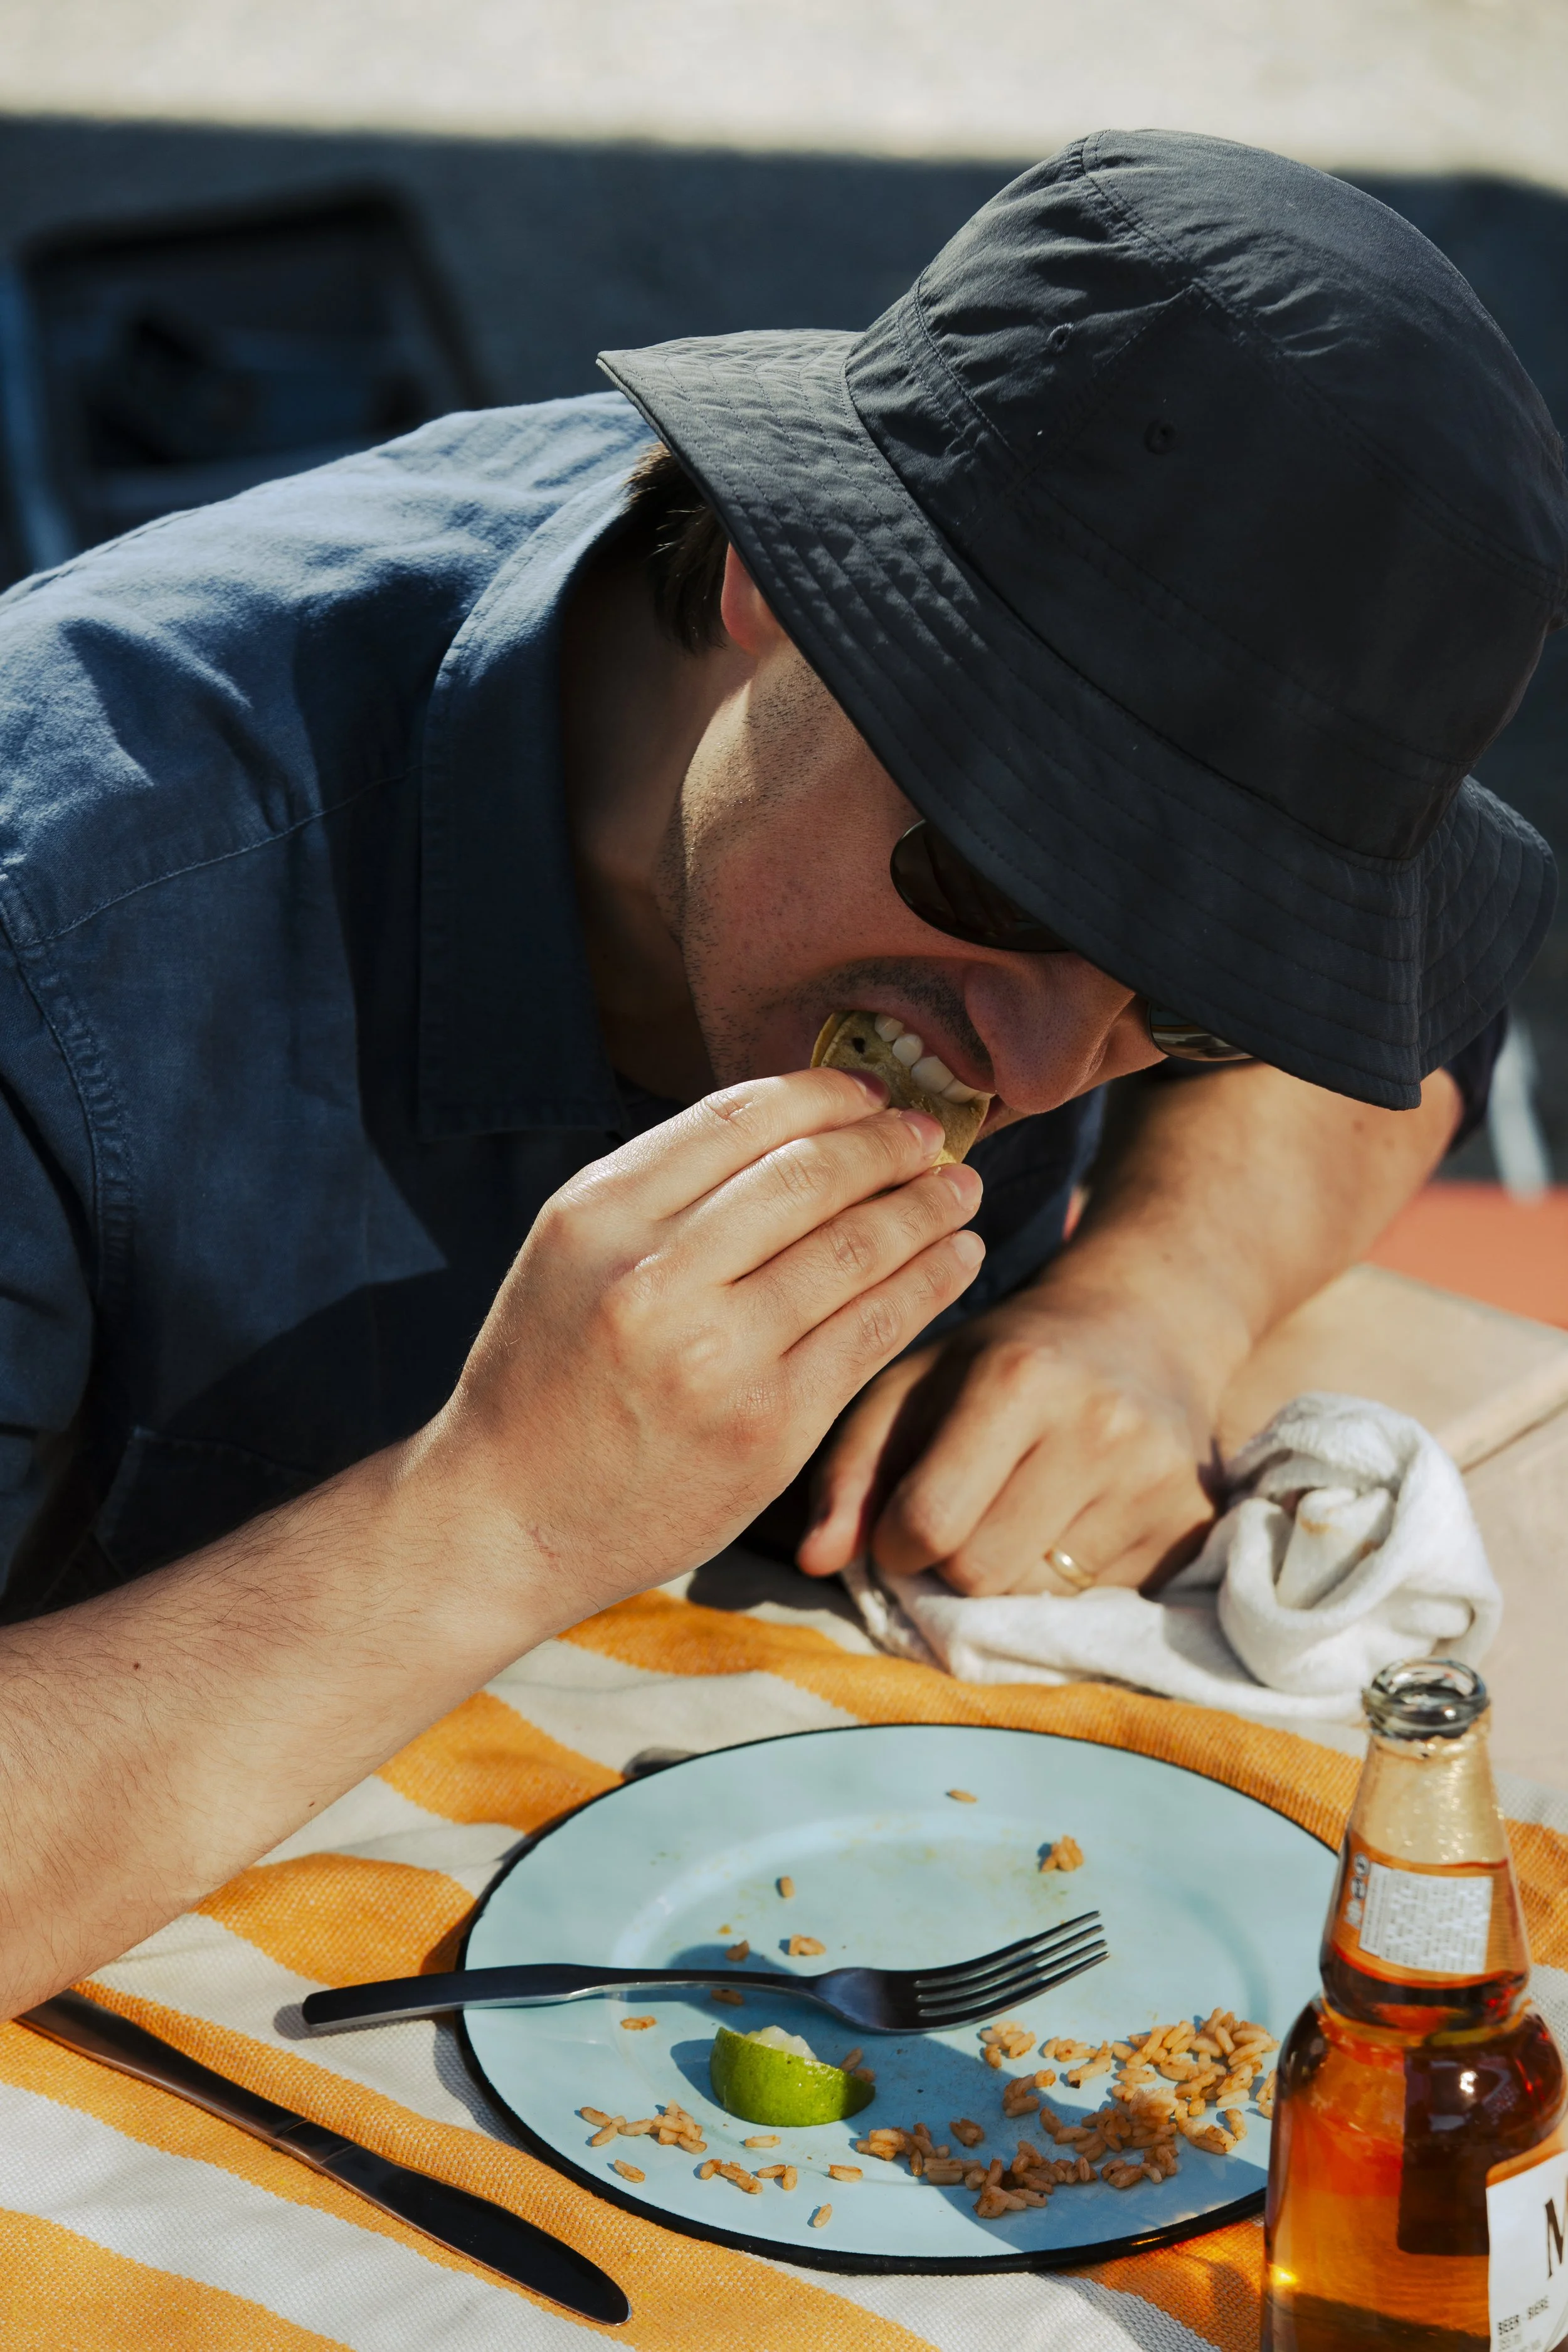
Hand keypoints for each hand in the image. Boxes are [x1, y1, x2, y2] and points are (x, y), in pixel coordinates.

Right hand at [426, 1069, 985, 1619]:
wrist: (506, 1521)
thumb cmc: (544, 1379)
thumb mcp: (571, 1254)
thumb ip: (665, 1192)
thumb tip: (798, 1127)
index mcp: (598, 1213)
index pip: (738, 1116)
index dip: (824, 1092)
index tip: (871, 1092)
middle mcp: (654, 1275)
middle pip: (809, 1173)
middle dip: (889, 1143)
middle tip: (932, 1136)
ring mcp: (716, 1355)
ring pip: (855, 1248)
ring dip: (924, 1208)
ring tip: (958, 1190)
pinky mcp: (769, 1427)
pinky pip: (873, 1331)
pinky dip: (928, 1283)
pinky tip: (955, 1259)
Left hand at [796, 1285, 1221, 1596]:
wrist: (1142, 1326)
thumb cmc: (999, 1360)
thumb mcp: (911, 1386)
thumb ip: (850, 1470)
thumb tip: (817, 1561)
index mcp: (1018, 1377)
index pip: (929, 1524)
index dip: (898, 1542)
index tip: (904, 1522)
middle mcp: (1099, 1425)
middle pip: (983, 1574)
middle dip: (952, 1564)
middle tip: (964, 1518)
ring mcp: (1156, 1477)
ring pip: (1039, 1600)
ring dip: (1010, 1578)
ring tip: (1018, 1515)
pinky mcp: (1192, 1522)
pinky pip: (1098, 1604)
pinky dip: (1067, 1582)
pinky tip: (1071, 1522)